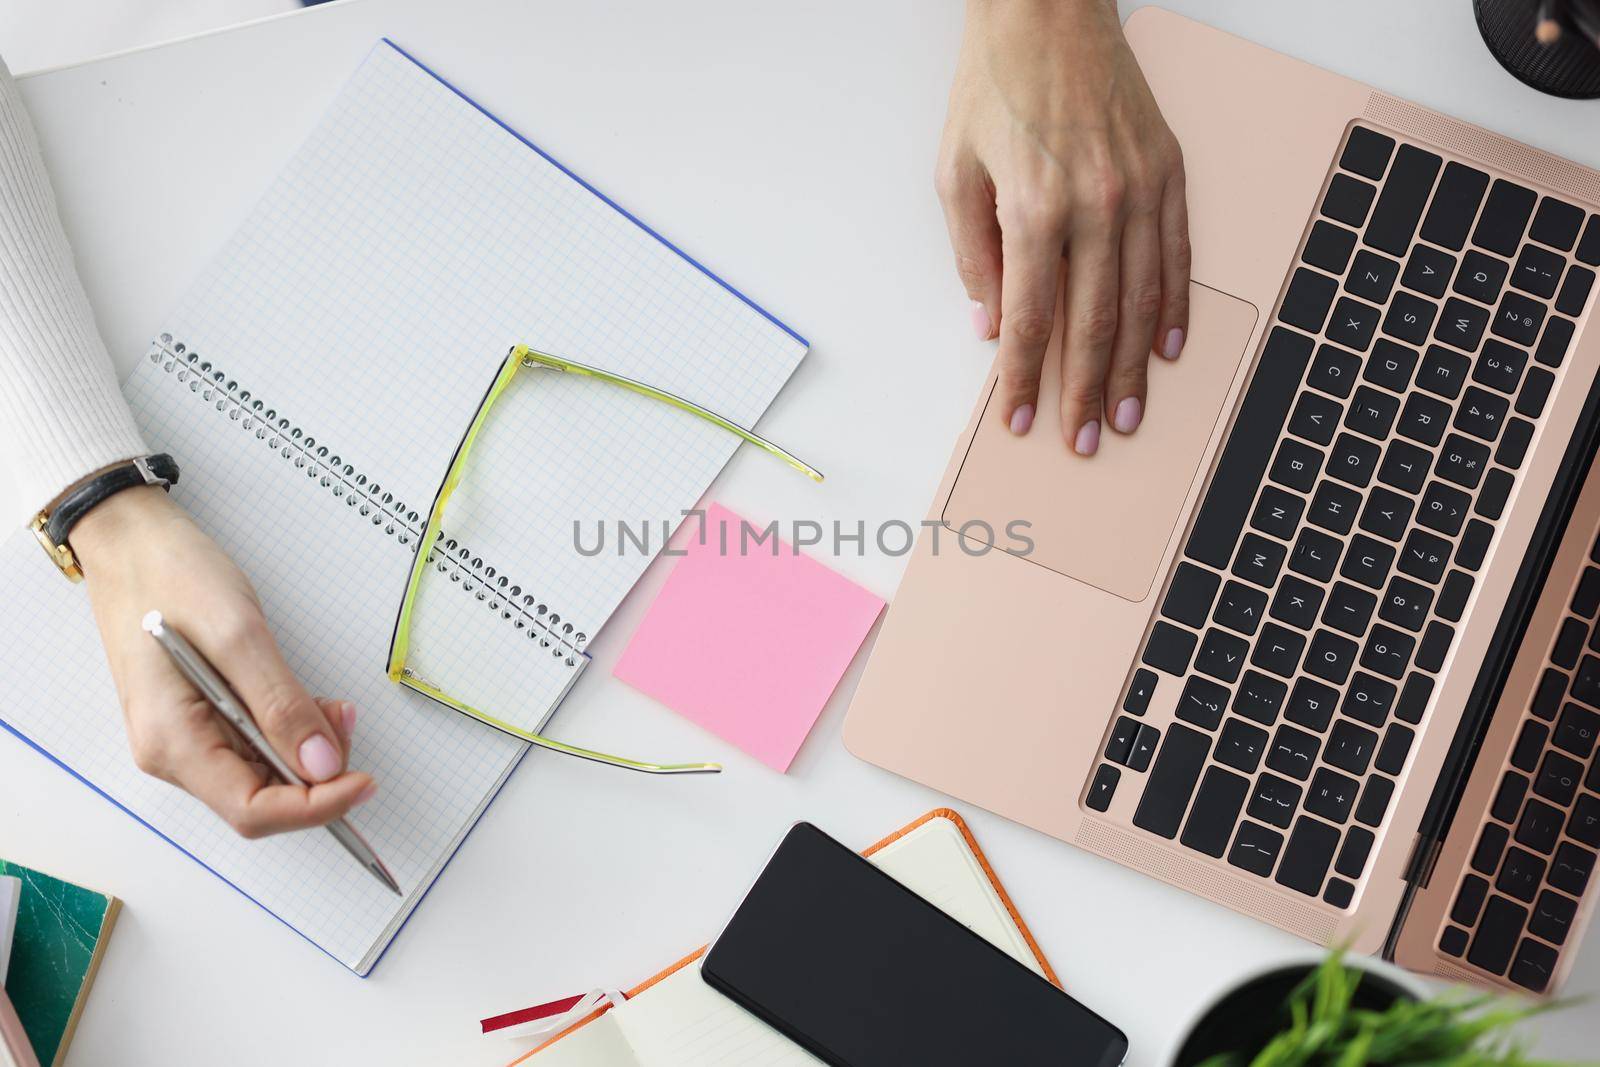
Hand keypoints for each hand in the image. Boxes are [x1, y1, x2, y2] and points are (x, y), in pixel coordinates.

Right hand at [71, 485, 372, 837]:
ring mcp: (185, 736)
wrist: (130, 540)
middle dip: (318, 774)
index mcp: (172, 741)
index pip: (252, 810)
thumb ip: (280, 703)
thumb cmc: (170, 575)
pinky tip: (310, 702)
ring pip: (262, 774)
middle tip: (349, 721)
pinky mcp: (200, 717)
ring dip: (308, 751)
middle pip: (261, 799)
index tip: (364, 781)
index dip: (315, 807)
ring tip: (336, 706)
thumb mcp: (237, 634)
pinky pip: (254, 745)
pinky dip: (290, 731)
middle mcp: (173, 751)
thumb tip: (322, 764)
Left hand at [937, 0, 1189, 454]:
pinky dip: (1173, 307)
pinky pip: (1176, 254)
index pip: (1031, 320)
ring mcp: (1139, 189)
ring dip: (1135, 367)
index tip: (1022, 418)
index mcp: (1034, 208)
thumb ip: (972, 254)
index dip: (1024, 378)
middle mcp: (1094, 204)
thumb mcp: (954, 170)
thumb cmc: (994, 86)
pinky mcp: (1167, 171)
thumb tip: (988, 323)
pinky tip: (1167, 348)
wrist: (1047, 10)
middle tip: (1085, 441)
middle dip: (1086, 392)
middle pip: (1093, 324)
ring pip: (1142, 300)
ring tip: (1128, 414)